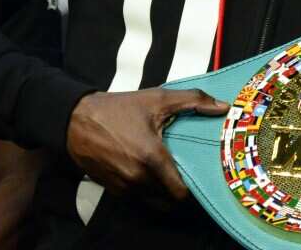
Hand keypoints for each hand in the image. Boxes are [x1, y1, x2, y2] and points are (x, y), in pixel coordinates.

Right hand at [66, 88, 227, 203]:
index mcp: (151, 158)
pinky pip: (136, 199)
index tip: (199, 176)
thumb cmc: (119, 108)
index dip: (193, 188)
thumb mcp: (159, 99)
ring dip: (162, 193)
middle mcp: (137, 178)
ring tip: (170, 174)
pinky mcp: (112, 190)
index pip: (180, 192)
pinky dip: (146, 192)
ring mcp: (123, 186)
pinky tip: (150, 174)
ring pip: (152, 201)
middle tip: (187, 175)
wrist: (77, 119)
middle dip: (179, 190)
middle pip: (168, 200)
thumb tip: (222, 108)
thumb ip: (194, 101)